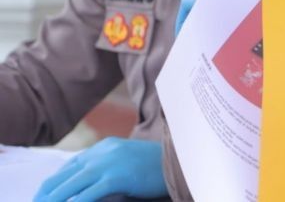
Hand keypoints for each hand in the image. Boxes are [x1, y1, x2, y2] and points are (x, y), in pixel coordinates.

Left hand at [34, 137, 165, 201]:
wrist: (179, 159)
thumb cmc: (154, 166)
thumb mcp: (125, 162)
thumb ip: (106, 169)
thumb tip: (85, 188)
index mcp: (103, 148)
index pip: (69, 166)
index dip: (53, 183)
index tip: (44, 196)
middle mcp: (102, 153)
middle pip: (65, 175)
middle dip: (47, 193)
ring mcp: (108, 163)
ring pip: (71, 185)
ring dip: (55, 199)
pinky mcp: (117, 176)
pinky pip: (88, 194)